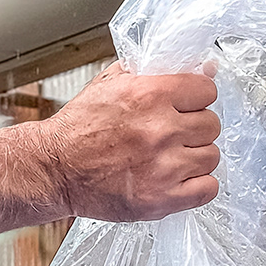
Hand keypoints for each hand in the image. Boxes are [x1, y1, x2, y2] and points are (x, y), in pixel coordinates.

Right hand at [35, 62, 220, 222]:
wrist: (54, 169)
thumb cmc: (79, 128)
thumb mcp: (111, 84)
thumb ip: (156, 72)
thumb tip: (206, 67)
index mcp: (150, 95)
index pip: (206, 90)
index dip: (196, 98)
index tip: (185, 107)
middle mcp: (160, 129)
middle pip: (211, 124)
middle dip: (194, 128)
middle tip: (174, 134)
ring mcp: (163, 166)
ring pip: (211, 156)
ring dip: (195, 157)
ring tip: (172, 158)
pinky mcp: (162, 198)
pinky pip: (208, 188)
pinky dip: (197, 185)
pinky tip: (178, 179)